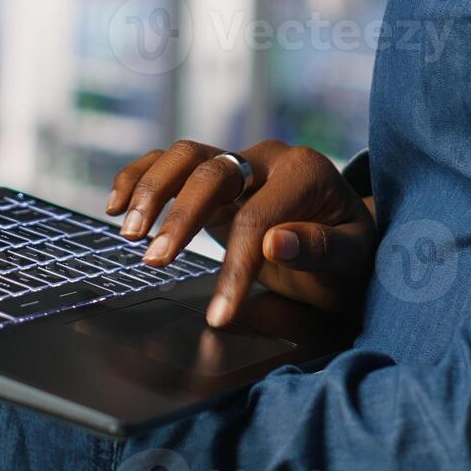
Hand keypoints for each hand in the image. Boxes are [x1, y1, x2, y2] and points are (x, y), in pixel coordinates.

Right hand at [107, 139, 377, 326]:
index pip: (258, 216)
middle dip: (180, 218)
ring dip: (151, 191)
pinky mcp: (214, 178)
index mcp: (304, 173)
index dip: (235, 265)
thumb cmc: (351, 251)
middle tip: (155, 263)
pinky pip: (170, 164)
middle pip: (211, 172)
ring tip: (130, 234)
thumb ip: (320, 247)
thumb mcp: (353, 257)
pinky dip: (140, 178)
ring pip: (183, 157)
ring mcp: (237, 163)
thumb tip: (275, 243)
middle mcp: (266, 159)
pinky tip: (117, 206)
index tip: (220, 313)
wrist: (347, 238)